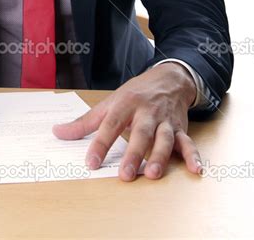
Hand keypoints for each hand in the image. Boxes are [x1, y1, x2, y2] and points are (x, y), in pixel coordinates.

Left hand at [52, 62, 201, 180]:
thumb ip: (84, 122)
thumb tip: (57, 132)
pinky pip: (188, 143)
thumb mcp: (109, 103)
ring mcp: (164, 121)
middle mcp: (146, 112)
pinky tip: (196, 170)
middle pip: (140, 133)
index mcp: (125, 104)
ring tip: (153, 174)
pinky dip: (193, 156)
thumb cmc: (135, 94)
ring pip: (164, 138)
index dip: (100, 144)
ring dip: (160, 156)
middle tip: (125, 175)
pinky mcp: (180, 129)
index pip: (110, 125)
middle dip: (134, 154)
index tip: (91, 163)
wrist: (168, 78)